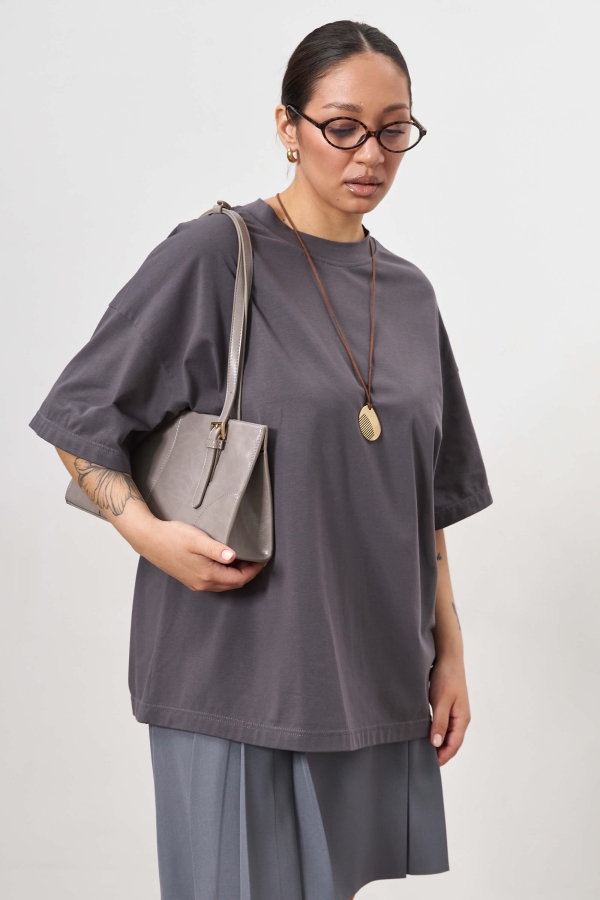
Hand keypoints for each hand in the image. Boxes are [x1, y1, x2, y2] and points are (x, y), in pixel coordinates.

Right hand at [133, 518, 266, 591]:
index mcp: (207, 575)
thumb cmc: (172, 537)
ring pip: (223, 584)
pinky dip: (224, 574)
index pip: (238, 579)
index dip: (252, 570)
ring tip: (243, 558)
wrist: (149, 540)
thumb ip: (216, 549)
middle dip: (246, 573)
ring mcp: (195, 583)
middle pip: (233, 584)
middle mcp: (202, 583)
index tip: (260, 559)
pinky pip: (213, 582)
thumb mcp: (197, 539)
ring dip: (235, 574)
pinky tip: (225, 561)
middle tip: (254, 558)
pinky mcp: (190, 579)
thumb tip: (233, 556)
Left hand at [429, 654, 470, 765]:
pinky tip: (425, 733)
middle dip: (440, 753)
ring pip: (447, 734)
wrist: (448, 657)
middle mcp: (461, 718)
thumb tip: (437, 744)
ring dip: (437, 743)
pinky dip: (436, 731)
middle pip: (451, 742)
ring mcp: (455, 712)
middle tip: (424, 761)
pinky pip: (443, 725)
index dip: (443, 757)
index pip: (454, 745)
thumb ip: (440, 722)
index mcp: (462, 719)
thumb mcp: (441, 701)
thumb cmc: (446, 677)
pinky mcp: (448, 706)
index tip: (430, 765)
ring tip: (423, 750)